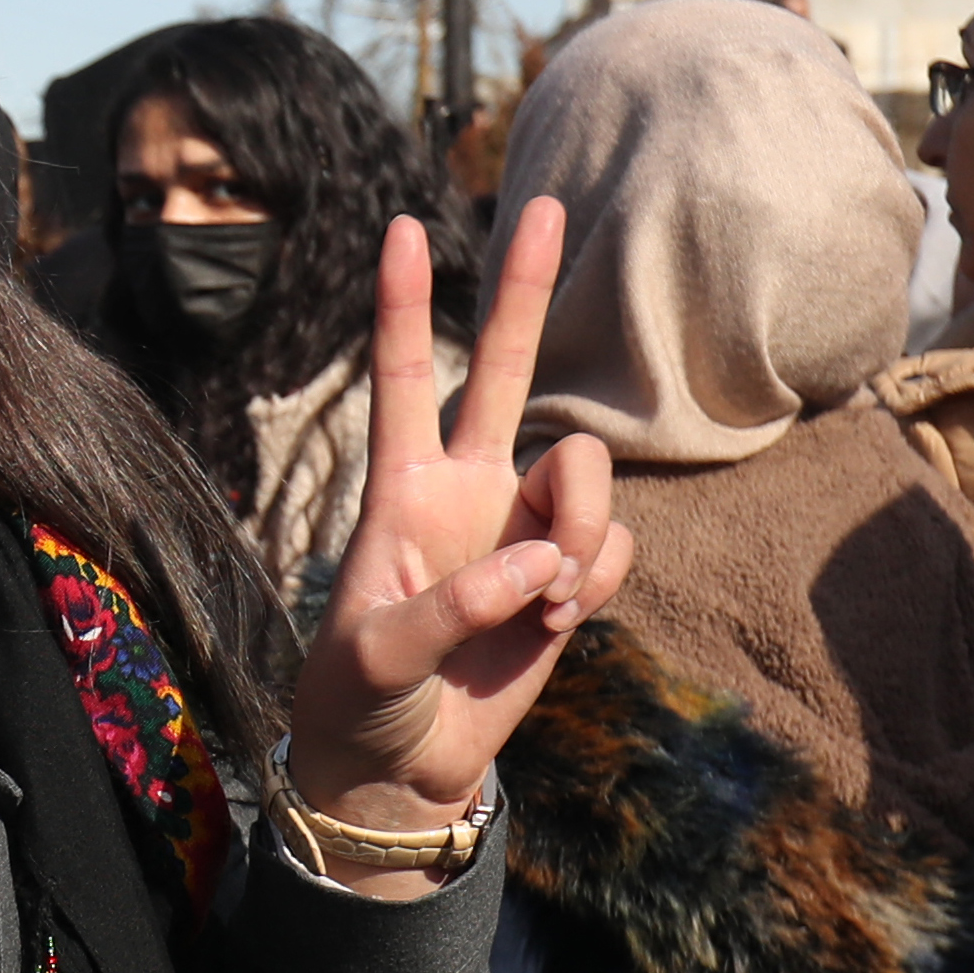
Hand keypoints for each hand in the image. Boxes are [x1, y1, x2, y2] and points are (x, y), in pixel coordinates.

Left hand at [282, 198, 636, 898]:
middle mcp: (467, 489)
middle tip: (546, 205)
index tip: (403, 226)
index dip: (405, 305)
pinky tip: (558, 621)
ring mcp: (522, 527)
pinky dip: (595, 579)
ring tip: (547, 602)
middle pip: (505, 370)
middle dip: (526, 290)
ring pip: (587, 472)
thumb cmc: (361, 700)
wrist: (402, 767)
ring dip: (583, 527)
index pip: (402, 378)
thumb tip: (535, 563)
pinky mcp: (566, 575)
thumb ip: (450, 607)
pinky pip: (612, 545)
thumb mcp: (377, 657)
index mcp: (400, 490)